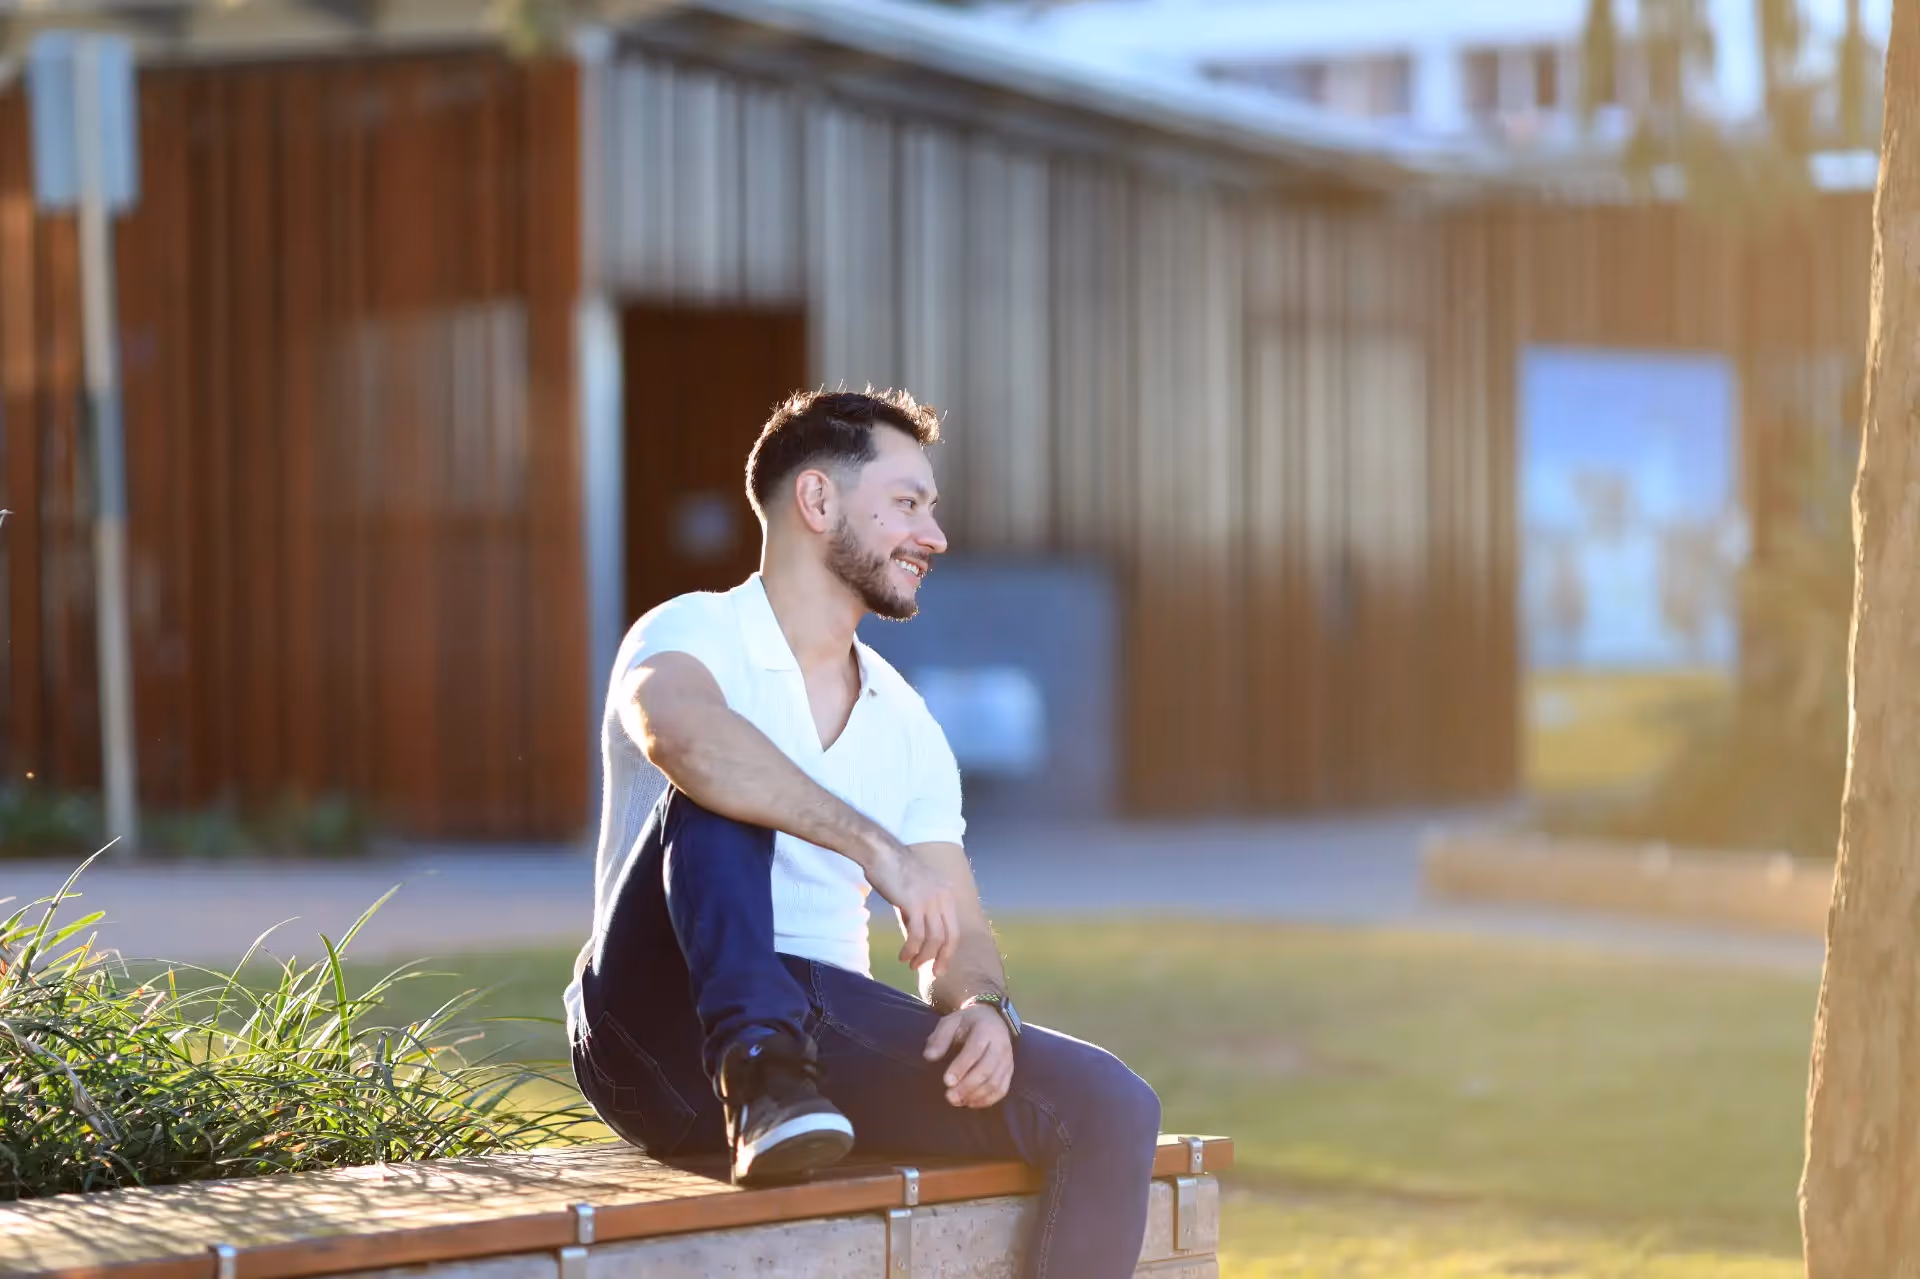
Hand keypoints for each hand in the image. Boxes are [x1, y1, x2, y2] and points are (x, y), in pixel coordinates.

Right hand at [865, 841, 959, 975]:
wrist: (880, 852)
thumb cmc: (894, 870)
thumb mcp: (916, 890)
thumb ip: (922, 910)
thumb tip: (919, 935)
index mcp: (946, 893)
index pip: (954, 929)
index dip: (948, 951)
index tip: (940, 965)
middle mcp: (943, 897)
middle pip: (949, 937)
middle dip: (941, 958)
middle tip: (932, 972)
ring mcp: (930, 899)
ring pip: (933, 939)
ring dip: (923, 956)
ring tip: (911, 964)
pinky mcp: (915, 903)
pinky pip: (917, 934)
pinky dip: (911, 949)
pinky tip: (903, 955)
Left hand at [923, 1004, 1014, 1107]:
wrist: (991, 1019)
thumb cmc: (967, 1022)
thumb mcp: (950, 1022)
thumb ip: (940, 1038)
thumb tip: (929, 1056)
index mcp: (985, 1028)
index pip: (975, 1050)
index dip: (961, 1067)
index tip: (946, 1081)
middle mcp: (1001, 1044)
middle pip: (987, 1069)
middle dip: (967, 1086)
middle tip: (949, 1097)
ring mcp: (1007, 1059)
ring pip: (995, 1082)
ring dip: (976, 1096)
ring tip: (957, 1101)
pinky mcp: (1009, 1070)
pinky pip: (1002, 1089)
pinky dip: (987, 1100)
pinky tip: (971, 1103)